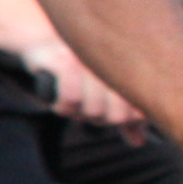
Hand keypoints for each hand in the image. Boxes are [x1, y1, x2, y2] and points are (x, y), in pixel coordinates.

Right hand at [20, 32, 142, 133]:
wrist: (43, 41)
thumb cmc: (79, 71)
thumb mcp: (105, 94)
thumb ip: (125, 117)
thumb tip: (137, 142)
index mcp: (132, 70)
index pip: (139, 113)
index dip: (124, 122)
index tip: (108, 112)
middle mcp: (115, 64)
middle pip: (117, 116)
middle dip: (99, 120)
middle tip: (86, 110)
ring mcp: (91, 62)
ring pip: (94, 109)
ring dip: (78, 114)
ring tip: (72, 105)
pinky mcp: (65, 62)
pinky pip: (71, 99)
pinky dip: (63, 107)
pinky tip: (59, 104)